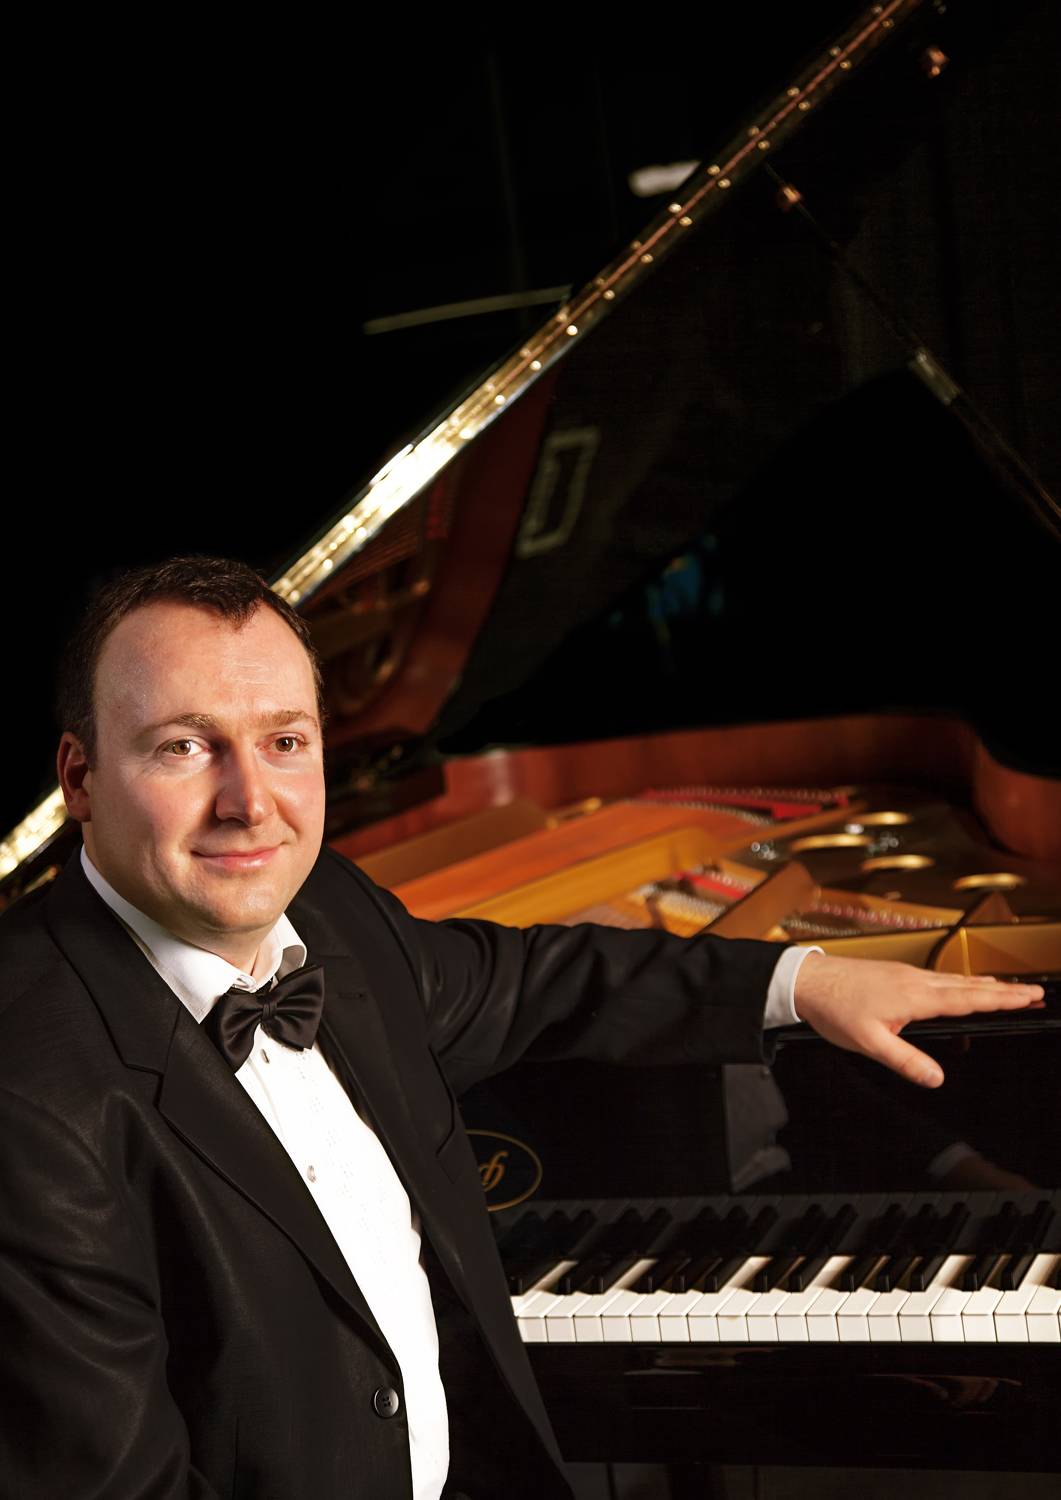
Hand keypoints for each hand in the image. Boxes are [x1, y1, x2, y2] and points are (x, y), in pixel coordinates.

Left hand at [792, 953, 1043, 1087]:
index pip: (969, 999)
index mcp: (916, 997)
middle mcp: (916, 981)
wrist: (807, 980)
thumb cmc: (834, 1008)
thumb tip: (937, 1078)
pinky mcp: (896, 974)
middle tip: (1034, 992)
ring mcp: (907, 975)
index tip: (1030, 997)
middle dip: (1004, 990)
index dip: (1002, 999)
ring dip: (984, 984)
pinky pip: (938, 977)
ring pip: (955, 980)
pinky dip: (960, 981)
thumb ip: (905, 1061)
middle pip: (970, 986)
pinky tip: (960, 985)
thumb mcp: (869, 1043)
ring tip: (1008, 988)